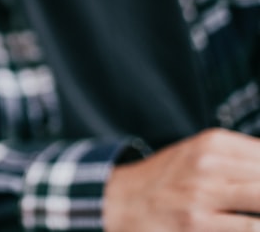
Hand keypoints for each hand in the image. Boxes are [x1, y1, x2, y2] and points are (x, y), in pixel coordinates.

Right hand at [104, 128, 259, 230]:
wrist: (120, 201)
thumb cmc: (165, 181)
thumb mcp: (198, 154)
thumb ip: (239, 158)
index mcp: (213, 143)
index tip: (259, 183)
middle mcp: (208, 164)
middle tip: (259, 200)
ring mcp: (202, 194)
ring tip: (258, 209)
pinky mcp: (197, 223)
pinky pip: (250, 228)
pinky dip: (257, 226)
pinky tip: (255, 224)